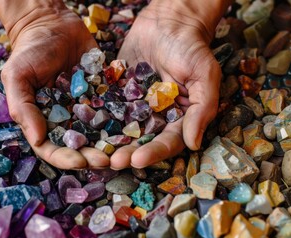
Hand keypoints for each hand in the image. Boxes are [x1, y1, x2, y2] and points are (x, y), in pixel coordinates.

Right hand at [0, 2, 109, 168]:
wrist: (54, 23)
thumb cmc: (30, 51)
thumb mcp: (18, 77)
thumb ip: (23, 108)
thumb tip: (37, 139)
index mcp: (45, 120)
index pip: (53, 148)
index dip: (66, 158)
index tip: (81, 161)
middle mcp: (67, 118)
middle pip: (80, 145)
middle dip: (93, 155)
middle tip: (108, 160)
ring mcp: (86, 107)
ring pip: (100, 132)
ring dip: (110, 143)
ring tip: (122, 150)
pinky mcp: (103, 94)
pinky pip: (114, 108)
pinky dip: (124, 119)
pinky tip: (134, 127)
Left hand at [110, 0, 226, 168]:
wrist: (168, 22)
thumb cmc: (191, 48)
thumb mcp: (205, 76)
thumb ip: (202, 109)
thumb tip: (193, 143)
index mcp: (177, 118)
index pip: (167, 141)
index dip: (154, 152)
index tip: (138, 159)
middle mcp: (155, 116)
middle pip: (141, 140)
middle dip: (127, 152)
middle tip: (112, 162)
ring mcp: (135, 105)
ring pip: (122, 128)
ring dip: (110, 141)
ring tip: (96, 152)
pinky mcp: (118, 92)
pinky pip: (107, 106)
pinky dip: (96, 117)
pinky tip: (85, 127)